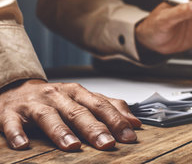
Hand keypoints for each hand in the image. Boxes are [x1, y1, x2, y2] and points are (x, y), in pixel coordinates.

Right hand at [0, 79, 140, 150]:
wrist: (15, 89)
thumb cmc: (55, 99)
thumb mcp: (83, 99)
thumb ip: (108, 108)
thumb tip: (135, 123)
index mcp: (78, 92)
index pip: (101, 105)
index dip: (116, 119)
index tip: (129, 135)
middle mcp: (59, 96)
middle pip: (79, 111)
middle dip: (95, 128)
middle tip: (108, 143)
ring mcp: (35, 103)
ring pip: (50, 116)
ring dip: (61, 131)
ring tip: (72, 146)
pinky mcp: (10, 112)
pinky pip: (12, 124)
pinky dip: (17, 133)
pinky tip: (23, 145)